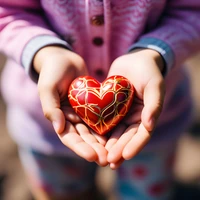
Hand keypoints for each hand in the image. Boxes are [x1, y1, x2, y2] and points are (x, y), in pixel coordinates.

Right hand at [34, 46, 107, 165]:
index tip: (92, 156)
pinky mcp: (93, 105)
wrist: (64, 59)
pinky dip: (107, 126)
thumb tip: (59, 129)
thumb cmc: (52, 72)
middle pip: (83, 138)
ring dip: (102, 143)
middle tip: (106, 159)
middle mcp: (71, 118)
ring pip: (93, 131)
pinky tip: (117, 134)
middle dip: (94, 149)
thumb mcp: (47, 88)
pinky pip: (101, 117)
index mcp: (59, 117)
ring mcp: (83, 112)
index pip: (69, 137)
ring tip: (113, 152)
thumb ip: (51, 108)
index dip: (80, 148)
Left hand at [104, 49, 164, 168]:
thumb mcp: (154, 85)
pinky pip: (103, 120)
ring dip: (107, 145)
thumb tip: (149, 125)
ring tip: (99, 156)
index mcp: (146, 116)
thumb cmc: (148, 71)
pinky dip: (98, 130)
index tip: (125, 156)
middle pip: (126, 137)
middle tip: (108, 161)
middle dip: (118, 149)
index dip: (134, 146)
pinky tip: (91, 139)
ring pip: (114, 132)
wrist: (135, 60)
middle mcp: (133, 118)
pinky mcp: (109, 107)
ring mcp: (121, 113)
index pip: (141, 135)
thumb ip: (154, 105)